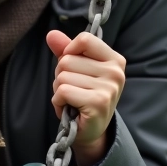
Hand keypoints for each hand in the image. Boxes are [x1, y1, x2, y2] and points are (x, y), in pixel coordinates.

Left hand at [46, 30, 125, 165]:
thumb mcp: (76, 70)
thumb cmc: (83, 97)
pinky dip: (58, 102)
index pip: (84, 39)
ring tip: (72, 101)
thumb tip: (51, 34)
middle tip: (74, 91)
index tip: (74, 68)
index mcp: (114, 59)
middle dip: (61, 76)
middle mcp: (115, 72)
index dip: (69, 52)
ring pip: (63, 76)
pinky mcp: (98, 102)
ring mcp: (109, 87)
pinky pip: (63, 91)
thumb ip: (65, 50)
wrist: (90, 131)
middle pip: (67, 59)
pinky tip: (70, 109)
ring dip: (59, 91)